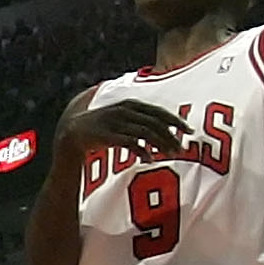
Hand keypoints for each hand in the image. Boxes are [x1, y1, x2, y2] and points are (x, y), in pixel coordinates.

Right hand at [60, 94, 189, 158]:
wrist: (73, 133)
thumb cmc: (102, 128)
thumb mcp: (121, 118)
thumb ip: (140, 121)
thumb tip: (165, 131)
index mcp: (130, 104)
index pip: (158, 111)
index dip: (175, 121)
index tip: (190, 131)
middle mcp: (124, 111)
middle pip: (155, 123)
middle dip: (170, 136)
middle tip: (181, 149)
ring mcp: (116, 123)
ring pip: (145, 132)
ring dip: (160, 144)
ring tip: (170, 156)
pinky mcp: (108, 135)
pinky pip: (130, 143)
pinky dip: (142, 151)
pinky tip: (149, 160)